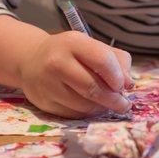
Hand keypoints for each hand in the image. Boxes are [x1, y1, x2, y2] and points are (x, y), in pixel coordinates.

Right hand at [17, 31, 131, 117]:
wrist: (31, 59)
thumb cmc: (70, 53)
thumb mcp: (92, 46)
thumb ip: (117, 60)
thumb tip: (128, 84)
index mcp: (73, 43)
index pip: (103, 61)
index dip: (117, 77)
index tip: (123, 86)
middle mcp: (57, 62)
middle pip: (93, 88)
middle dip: (114, 100)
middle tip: (123, 104)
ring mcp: (48, 84)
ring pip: (84, 105)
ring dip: (101, 108)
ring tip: (108, 104)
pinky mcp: (44, 103)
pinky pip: (73, 114)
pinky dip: (87, 113)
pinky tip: (91, 106)